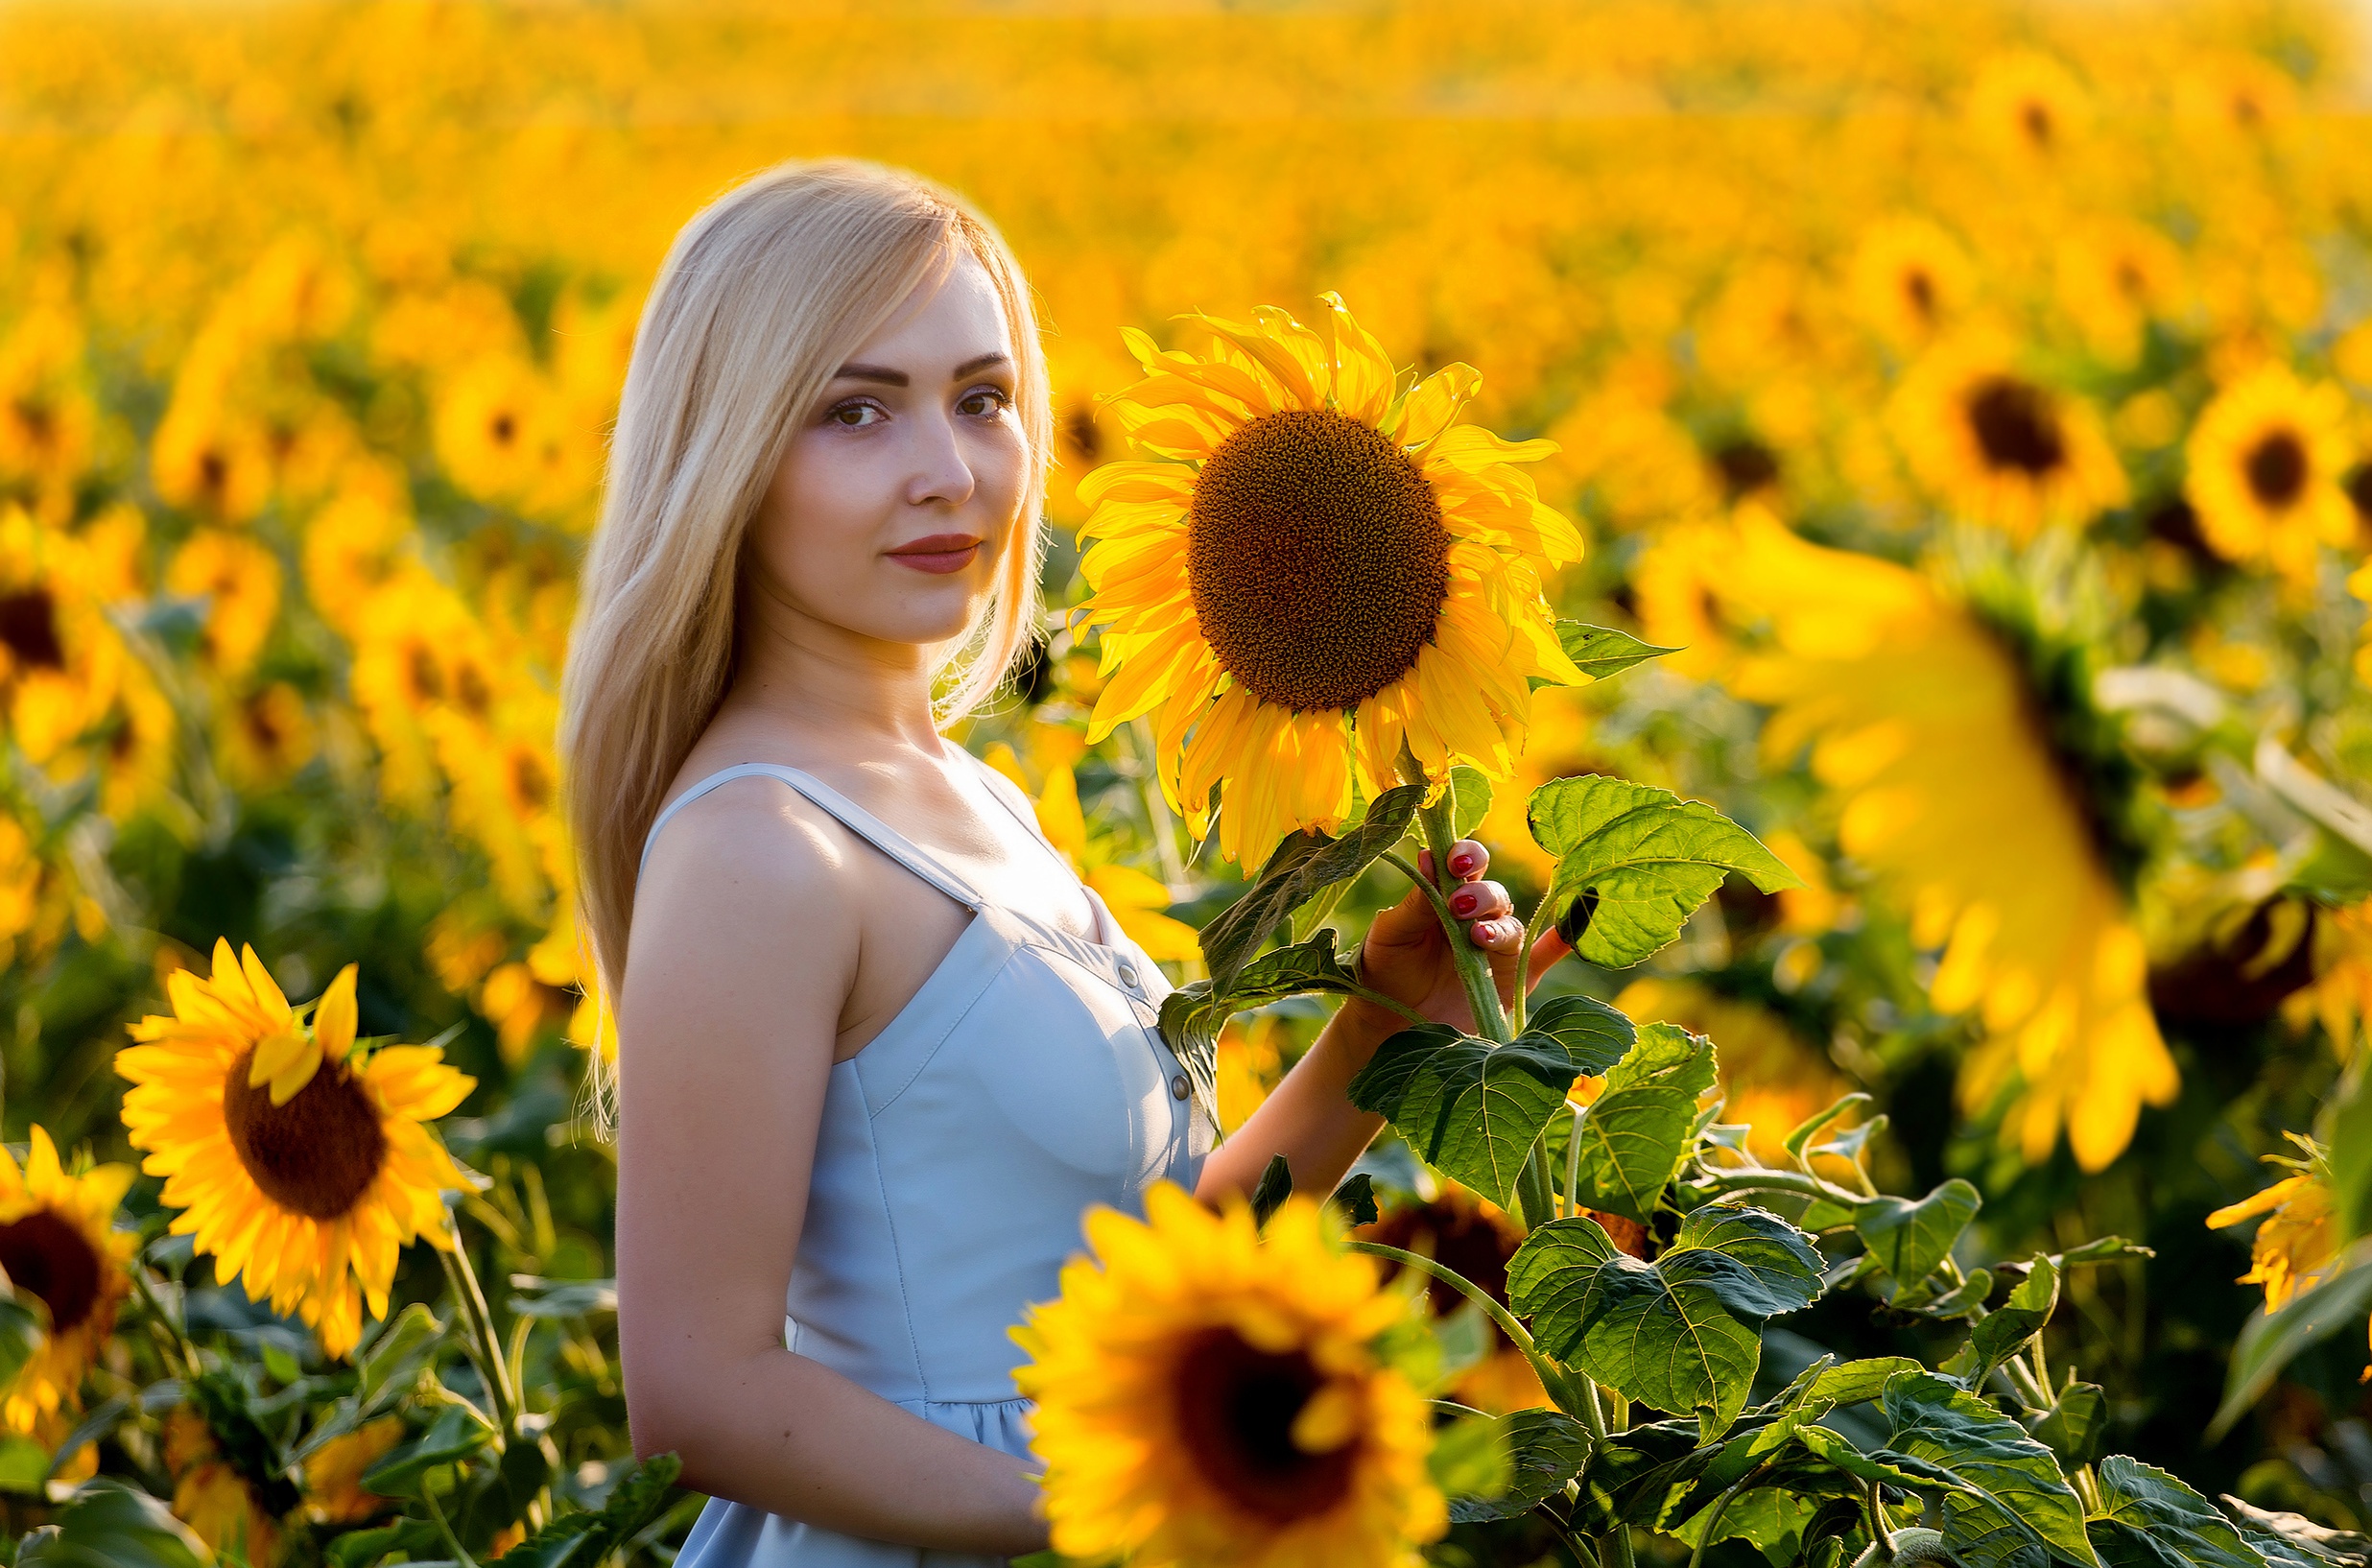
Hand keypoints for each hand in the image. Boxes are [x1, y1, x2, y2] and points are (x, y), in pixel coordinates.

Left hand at [1347, 841, 1570, 1037]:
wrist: (1389, 1023)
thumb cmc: (1386, 968)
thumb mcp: (1391, 933)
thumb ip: (1415, 902)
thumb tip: (1429, 856)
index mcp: (1447, 894)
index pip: (1467, 863)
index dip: (1466, 856)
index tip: (1454, 863)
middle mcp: (1478, 916)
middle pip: (1494, 893)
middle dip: (1481, 894)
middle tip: (1459, 905)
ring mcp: (1497, 948)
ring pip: (1512, 925)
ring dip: (1498, 926)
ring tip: (1476, 937)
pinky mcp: (1513, 979)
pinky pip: (1543, 957)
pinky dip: (1561, 943)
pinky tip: (1570, 933)